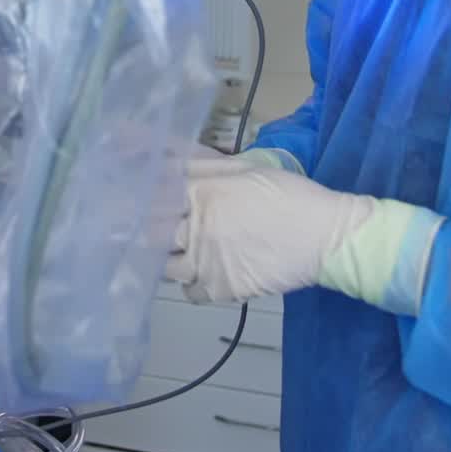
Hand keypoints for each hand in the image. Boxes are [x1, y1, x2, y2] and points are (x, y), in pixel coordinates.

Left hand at [165, 160, 443, 314]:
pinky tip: (200, 273)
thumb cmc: (287, 194)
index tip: (126, 201)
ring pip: (166, 267)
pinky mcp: (222, 290)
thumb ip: (202, 165)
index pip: (153, 197)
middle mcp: (197, 228)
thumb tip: (168, 159)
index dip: (138, 200)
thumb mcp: (244, 168)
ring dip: (167, 260)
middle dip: (144, 232)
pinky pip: (191, 292)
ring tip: (173, 254)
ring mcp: (207, 262)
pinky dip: (191, 285)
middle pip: (152, 234)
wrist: (324, 235)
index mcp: (201, 192)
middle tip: (144, 232)